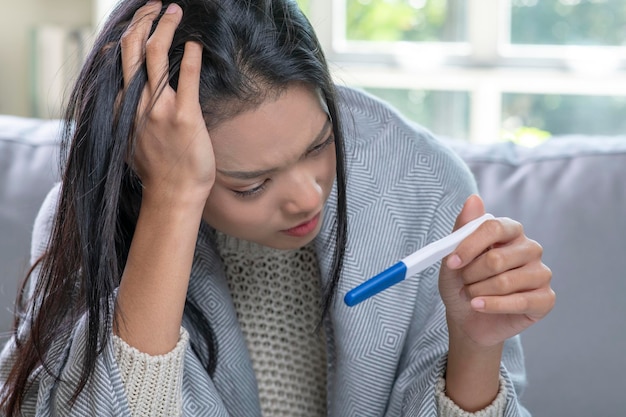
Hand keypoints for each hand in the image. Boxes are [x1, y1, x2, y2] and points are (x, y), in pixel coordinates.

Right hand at [121, 1, 213, 205]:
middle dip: (142, 20)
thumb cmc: (157, 170)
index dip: (128, 36)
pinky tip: (194, 44)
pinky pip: (185, 78)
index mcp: (121, 107)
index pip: (119, 61)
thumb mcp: (129, 140)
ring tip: (173, 11)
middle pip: (131, 49)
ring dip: (164, 27)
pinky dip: (188, 56)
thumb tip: (124, 94)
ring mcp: (158, 109)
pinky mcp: (183, 117)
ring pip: (153, 56)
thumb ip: (125, 114)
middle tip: (155, 6)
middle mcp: (136, 103)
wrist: (173, 194)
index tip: (140, 23)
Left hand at [439, 195, 554, 347]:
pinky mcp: (546, 298)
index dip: (469, 246)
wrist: (468, 318)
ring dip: (479, 292)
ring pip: (505, 282)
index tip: (451, 263)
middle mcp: (530, 248)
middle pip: (497, 259)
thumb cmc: (462, 283)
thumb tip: (473, 198)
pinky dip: (492, 306)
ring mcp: (541, 273)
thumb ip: (463, 228)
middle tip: (464, 283)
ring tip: (471, 295)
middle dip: (471, 275)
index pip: (494, 227)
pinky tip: (479, 306)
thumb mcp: (454, 257)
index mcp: (510, 231)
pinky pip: (520, 302)